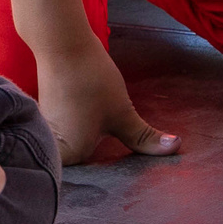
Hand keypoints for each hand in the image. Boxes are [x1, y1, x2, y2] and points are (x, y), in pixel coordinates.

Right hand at [38, 41, 178, 165]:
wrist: (62, 45)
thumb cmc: (91, 81)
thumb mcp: (123, 113)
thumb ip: (145, 138)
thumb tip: (174, 148)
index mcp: (70, 158)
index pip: (96, 178)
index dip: (116, 178)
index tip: (134, 174)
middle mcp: (55, 152)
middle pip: (86, 166)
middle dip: (106, 163)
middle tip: (123, 160)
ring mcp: (48, 136)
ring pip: (79, 148)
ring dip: (94, 144)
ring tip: (105, 134)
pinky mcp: (48, 120)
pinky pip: (70, 135)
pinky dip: (84, 131)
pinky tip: (92, 121)